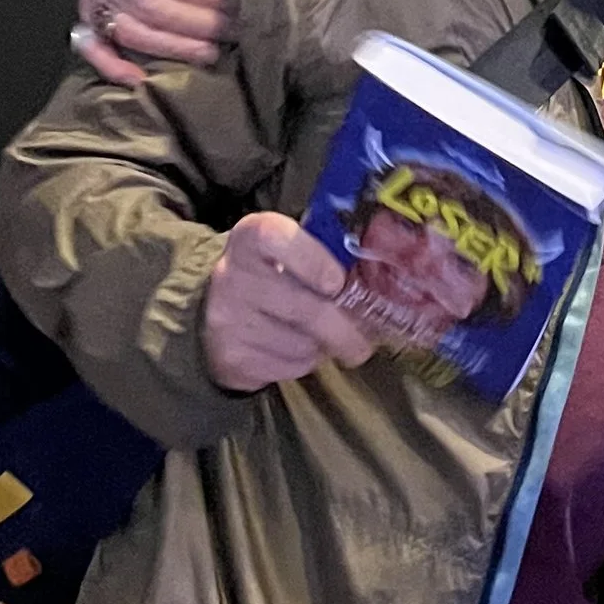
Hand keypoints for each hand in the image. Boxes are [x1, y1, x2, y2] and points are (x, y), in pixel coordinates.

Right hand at [200, 212, 376, 390]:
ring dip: (323, 346)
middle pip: (303, 308)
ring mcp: (227, 318)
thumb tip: (386, 269)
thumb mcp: (293, 252)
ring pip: (301, 343)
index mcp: (252, 236)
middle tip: (363, 342)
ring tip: (320, 338)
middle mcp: (232, 274)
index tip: (337, 283)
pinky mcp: (231, 357)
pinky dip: (303, 363)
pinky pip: (287, 366)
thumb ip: (331, 254)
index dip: (312, 260)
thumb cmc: (273, 276)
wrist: (216, 313)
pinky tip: (296, 349)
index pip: (276, 238)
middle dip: (343, 329)